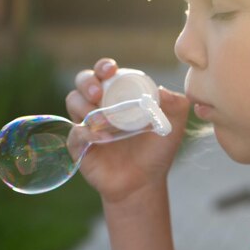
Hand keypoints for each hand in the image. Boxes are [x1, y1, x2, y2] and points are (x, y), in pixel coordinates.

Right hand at [65, 58, 189, 202]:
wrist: (145, 182)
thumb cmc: (158, 149)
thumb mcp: (174, 124)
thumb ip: (176, 104)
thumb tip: (161, 90)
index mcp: (120, 94)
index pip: (106, 73)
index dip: (104, 67)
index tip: (111, 70)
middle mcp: (100, 104)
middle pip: (82, 81)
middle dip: (87, 81)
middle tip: (98, 93)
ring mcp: (87, 123)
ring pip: (73, 101)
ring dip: (85, 106)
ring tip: (104, 120)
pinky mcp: (78, 145)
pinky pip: (74, 132)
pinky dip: (86, 133)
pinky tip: (103, 139)